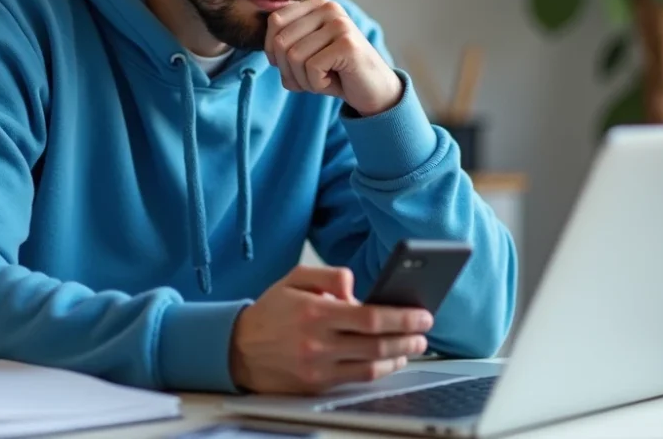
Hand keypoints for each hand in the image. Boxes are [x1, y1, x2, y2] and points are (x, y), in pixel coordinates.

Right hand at [229, 265, 432, 394]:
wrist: (238, 349)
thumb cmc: (270, 312)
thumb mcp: (294, 279)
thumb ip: (329, 275)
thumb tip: (355, 287)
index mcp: (315, 312)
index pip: (370, 317)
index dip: (402, 317)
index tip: (421, 314)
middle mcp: (318, 342)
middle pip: (377, 343)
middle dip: (408, 338)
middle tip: (424, 332)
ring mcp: (318, 368)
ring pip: (371, 366)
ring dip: (399, 357)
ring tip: (413, 346)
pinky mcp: (317, 385)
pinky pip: (357, 380)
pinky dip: (379, 371)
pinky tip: (390, 361)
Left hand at [265, 0, 402, 116]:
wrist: (373, 90)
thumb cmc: (336, 72)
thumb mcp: (305, 54)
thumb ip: (284, 46)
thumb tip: (269, 51)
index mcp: (316, 5)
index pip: (275, 21)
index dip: (273, 51)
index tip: (291, 66)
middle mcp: (329, 8)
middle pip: (281, 41)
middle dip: (288, 70)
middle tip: (309, 79)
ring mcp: (340, 24)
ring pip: (294, 57)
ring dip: (304, 80)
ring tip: (323, 79)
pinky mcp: (348, 45)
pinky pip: (312, 68)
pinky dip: (317, 85)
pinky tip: (334, 82)